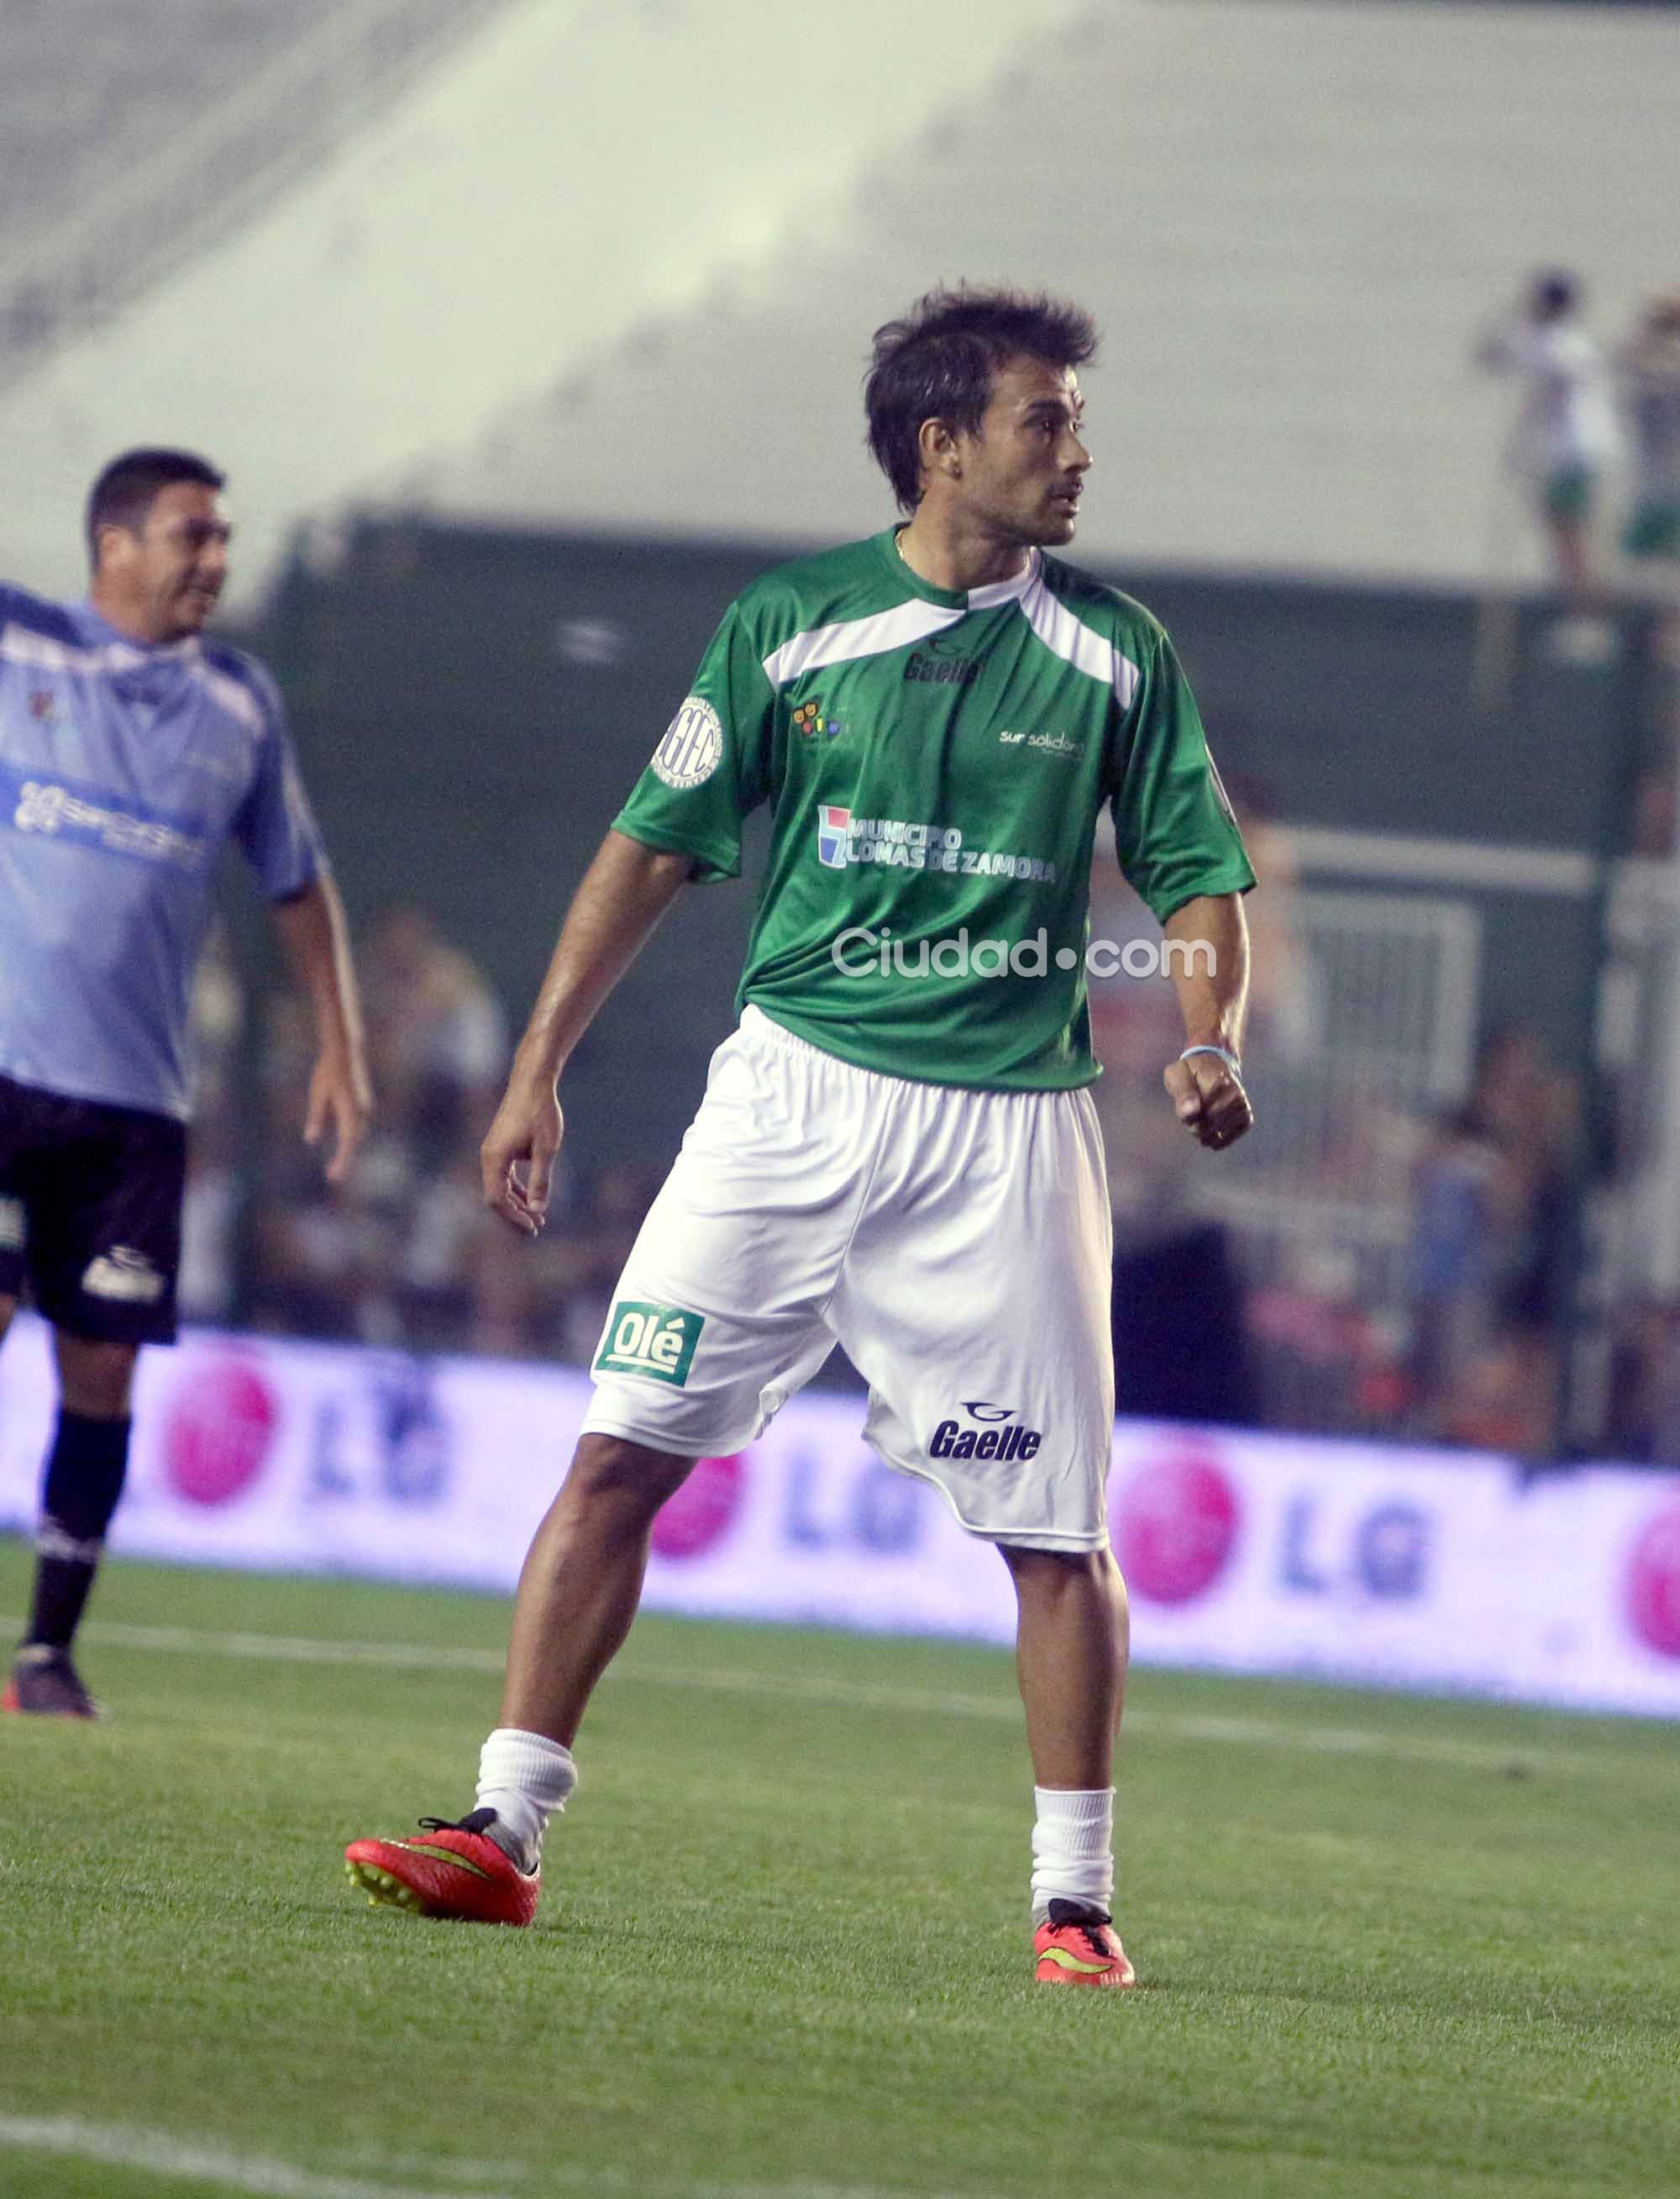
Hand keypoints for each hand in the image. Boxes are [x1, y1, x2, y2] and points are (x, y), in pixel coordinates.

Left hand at [304, 1050, 372, 1183]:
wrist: (346, 1050)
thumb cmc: (328, 1070)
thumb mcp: (317, 1094)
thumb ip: (316, 1118)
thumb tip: (311, 1140)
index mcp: (350, 1110)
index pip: (347, 1143)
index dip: (342, 1161)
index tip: (334, 1177)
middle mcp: (362, 1111)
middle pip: (355, 1142)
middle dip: (345, 1160)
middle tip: (332, 1176)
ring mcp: (366, 1107)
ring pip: (358, 1135)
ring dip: (349, 1149)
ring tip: (336, 1165)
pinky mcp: (365, 1104)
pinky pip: (359, 1127)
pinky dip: (352, 1138)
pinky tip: (344, 1145)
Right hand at [481, 1070, 564, 1236]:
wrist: (532, 1082)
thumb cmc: (540, 1112)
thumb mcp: (546, 1149)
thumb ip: (540, 1180)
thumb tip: (538, 1210)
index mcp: (494, 1159)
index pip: (497, 1200)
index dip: (514, 1217)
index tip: (534, 1225)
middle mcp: (488, 1156)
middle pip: (495, 1197)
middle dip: (515, 1214)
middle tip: (537, 1228)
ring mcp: (492, 1151)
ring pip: (499, 1187)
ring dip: (517, 1203)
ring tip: (537, 1217)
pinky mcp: (499, 1146)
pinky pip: (503, 1176)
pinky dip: (516, 1189)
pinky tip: (531, 1197)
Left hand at [1162, 1051, 1252, 1152]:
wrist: (1211, 1067)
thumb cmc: (1190, 1073)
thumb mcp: (1178, 1075)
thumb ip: (1183, 1092)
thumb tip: (1192, 1112)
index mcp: (1218, 1079)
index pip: (1203, 1108)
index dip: (1188, 1116)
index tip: (1183, 1108)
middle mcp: (1235, 1091)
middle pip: (1211, 1122)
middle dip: (1195, 1125)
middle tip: (1189, 1116)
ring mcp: (1242, 1104)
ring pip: (1221, 1130)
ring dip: (1206, 1134)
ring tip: (1198, 1123)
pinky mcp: (1246, 1116)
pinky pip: (1235, 1134)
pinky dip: (1221, 1140)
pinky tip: (1209, 1140)